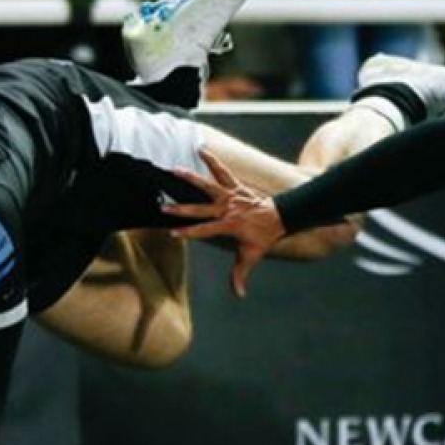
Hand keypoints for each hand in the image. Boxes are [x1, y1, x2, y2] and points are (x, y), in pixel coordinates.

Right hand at [166, 148, 286, 297]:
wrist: (281, 216)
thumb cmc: (263, 237)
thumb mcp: (252, 256)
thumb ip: (241, 274)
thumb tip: (239, 295)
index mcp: (228, 226)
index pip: (204, 231)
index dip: (188, 233)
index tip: (173, 234)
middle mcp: (227, 209)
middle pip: (200, 209)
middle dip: (180, 209)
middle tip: (163, 207)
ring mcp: (230, 196)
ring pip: (207, 185)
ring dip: (190, 178)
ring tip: (174, 169)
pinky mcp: (235, 186)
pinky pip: (222, 171)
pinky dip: (212, 160)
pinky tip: (201, 149)